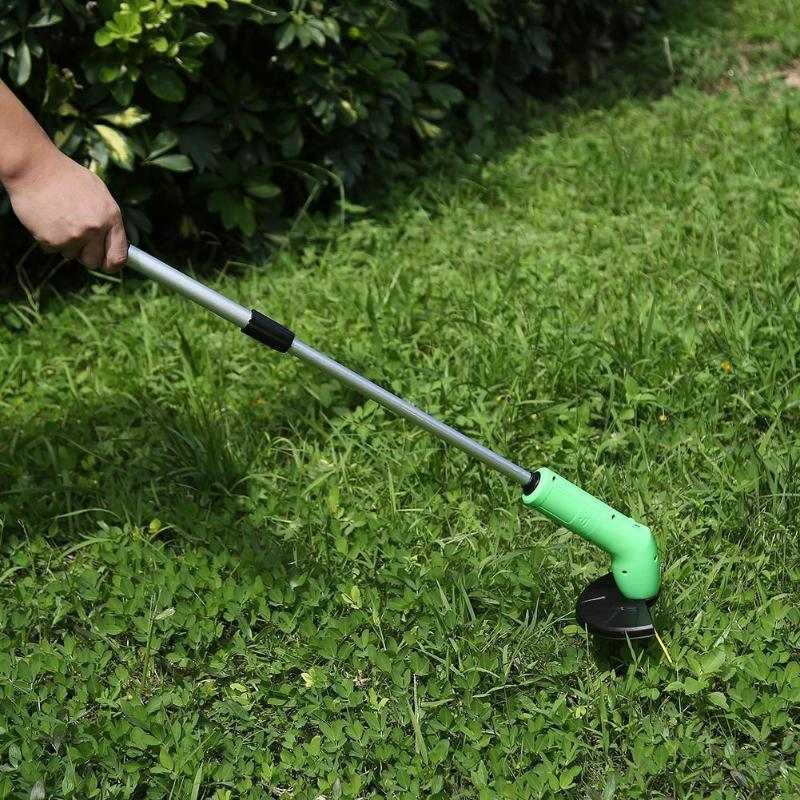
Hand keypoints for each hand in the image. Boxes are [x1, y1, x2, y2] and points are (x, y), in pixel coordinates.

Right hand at [5, 147, 127, 271]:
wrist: (35, 167)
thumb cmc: (67, 178)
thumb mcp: (98, 194)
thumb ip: (108, 220)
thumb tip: (114, 243)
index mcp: (111, 217)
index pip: (118, 257)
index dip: (112, 264)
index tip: (106, 265)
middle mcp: (95, 229)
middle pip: (93, 262)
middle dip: (85, 254)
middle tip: (75, 236)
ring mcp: (74, 236)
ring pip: (71, 256)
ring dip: (65, 244)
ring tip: (59, 218)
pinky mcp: (52, 240)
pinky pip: (52, 250)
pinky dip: (48, 238)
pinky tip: (47, 219)